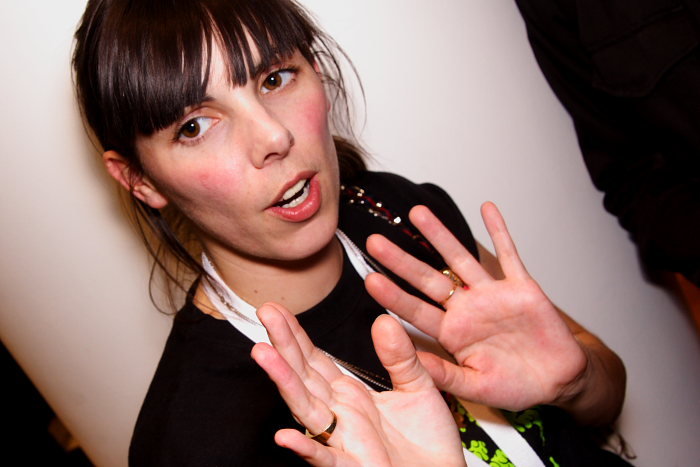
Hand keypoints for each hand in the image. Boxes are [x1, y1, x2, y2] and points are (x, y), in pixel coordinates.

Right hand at [251, 303, 466, 466]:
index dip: (296, 336)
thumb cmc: (428, 441)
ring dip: (284, 383)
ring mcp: (343, 441)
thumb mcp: (418, 386)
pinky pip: (326, 460)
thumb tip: (383, 321)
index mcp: (350, 395)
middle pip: (304, 377)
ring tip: (264, 353)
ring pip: (307, 410)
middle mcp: (340, 415)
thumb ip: (400, 356)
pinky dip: (306, 449)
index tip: (278, 310)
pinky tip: (285, 436)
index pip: (315, 360)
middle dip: (284, 345)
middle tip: (266, 312)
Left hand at [365, 202, 587, 411]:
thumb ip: (446, 375)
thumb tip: (414, 366)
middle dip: (402, 261)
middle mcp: (467, 308)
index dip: (394, 295)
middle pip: (428, 278)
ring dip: (440, 236)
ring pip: (461, 259)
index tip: (370, 280)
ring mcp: (492, 295)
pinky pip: (510, 255)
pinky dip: (499, 231)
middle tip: (375, 242)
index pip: (416, 310)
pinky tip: (486, 208)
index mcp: (452, 332)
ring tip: (417, 213)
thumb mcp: (476, 386)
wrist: (557, 381)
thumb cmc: (515, 385)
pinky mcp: (521, 287)